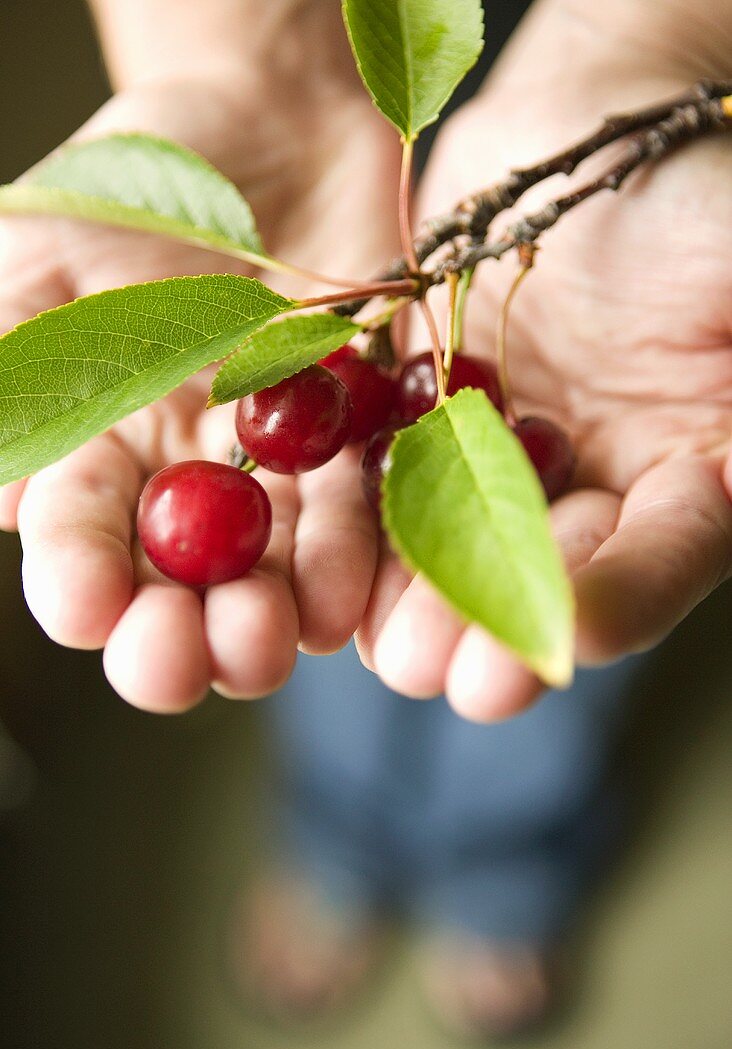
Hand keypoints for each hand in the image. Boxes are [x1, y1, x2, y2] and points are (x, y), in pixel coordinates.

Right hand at [0, 74, 399, 710]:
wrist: (278, 125)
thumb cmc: (143, 178)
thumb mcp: (49, 254)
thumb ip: (12, 359)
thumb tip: (2, 492)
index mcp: (103, 452)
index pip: (81, 538)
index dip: (81, 581)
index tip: (90, 609)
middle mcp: (193, 485)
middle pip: (181, 587)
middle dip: (177, 633)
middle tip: (180, 655)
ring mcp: (284, 478)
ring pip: (277, 574)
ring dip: (272, 618)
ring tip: (269, 639)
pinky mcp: (367, 454)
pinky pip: (369, 518)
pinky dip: (362, 558)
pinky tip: (352, 594)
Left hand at [357, 1, 731, 720]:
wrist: (594, 131)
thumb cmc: (705, 196)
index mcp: (697, 476)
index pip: (667, 554)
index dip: (619, 597)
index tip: (565, 645)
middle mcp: (599, 493)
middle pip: (552, 577)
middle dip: (501, 625)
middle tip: (456, 678)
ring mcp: (508, 465)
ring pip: (465, 546)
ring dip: (426, 598)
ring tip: (391, 653)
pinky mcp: (430, 427)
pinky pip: (393, 479)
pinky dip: (364, 521)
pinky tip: (331, 571)